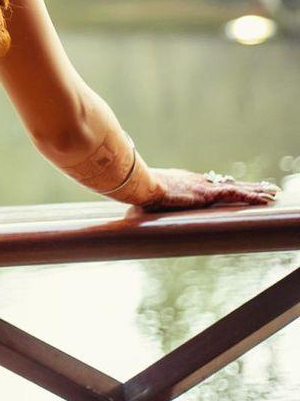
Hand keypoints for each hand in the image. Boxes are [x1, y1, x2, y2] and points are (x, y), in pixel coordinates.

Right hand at [136, 169, 280, 213]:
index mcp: (182, 182)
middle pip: (226, 183)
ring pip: (236, 188)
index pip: (208, 184)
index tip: (232, 187)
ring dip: (256, 191)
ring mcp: (203, 186)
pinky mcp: (208, 193)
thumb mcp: (141, 204)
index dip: (222, 186)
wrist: (142, 186)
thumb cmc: (138, 194)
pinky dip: (252, 197)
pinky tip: (265, 199)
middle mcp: (196, 181)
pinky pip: (236, 195)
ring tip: (272, 192)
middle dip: (245, 187)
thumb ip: (140, 211)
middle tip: (261, 188)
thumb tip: (127, 219)